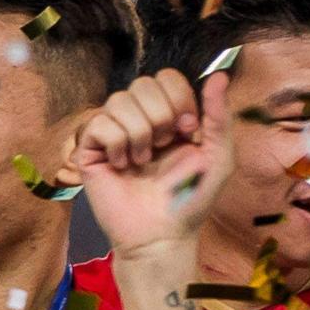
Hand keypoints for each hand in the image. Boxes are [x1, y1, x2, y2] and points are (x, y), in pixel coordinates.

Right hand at [72, 67, 227, 259]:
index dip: (178, 98)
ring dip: (138, 132)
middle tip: (164, 147)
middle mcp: (140, 120)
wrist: (160, 234)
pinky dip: (116, 144)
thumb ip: (219, 116)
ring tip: (142, 161)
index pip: (166, 78)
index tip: (188, 130)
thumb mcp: (218, 157)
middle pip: (141, 83)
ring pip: (118, 101)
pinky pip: (98, 123)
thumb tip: (219, 75)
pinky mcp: (90, 150)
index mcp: (170, 116)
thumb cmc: (191, 200)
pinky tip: (121, 165)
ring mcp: (113, 134)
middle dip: (159, 115)